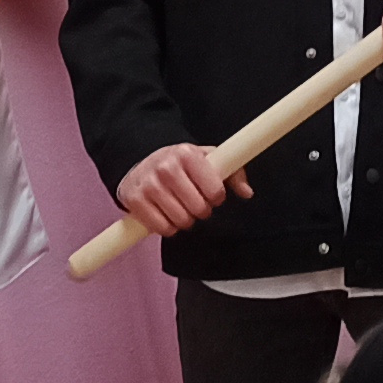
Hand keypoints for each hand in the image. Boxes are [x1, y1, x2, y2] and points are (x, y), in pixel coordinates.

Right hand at [118, 145, 250, 236]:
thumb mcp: (206, 159)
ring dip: (185, 220)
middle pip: (199, 209)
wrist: (140, 164)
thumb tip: (247, 192)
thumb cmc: (179, 164)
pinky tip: (165, 213)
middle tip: (193, 202)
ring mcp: (149, 185)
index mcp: (187, 154)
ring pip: (181, 221)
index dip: (216, 197)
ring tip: (179, 207)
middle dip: (200, 210)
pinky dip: (168, 227)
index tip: (210, 193)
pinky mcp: (135, 201)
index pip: (215, 190)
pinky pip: (162, 228)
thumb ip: (233, 173)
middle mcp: (166, 168)